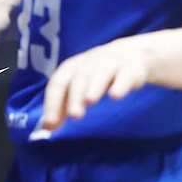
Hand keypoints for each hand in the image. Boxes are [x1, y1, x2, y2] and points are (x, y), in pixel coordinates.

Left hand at [39, 36, 154, 131]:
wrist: (133, 54)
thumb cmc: (99, 74)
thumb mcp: (79, 85)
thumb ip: (63, 105)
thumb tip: (48, 127)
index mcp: (74, 67)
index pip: (59, 82)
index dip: (53, 102)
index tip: (50, 124)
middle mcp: (91, 62)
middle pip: (80, 78)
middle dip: (75, 96)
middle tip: (74, 115)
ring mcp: (113, 63)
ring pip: (101, 73)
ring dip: (94, 87)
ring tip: (90, 101)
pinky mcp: (133, 68)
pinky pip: (126, 75)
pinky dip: (120, 85)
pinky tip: (116, 95)